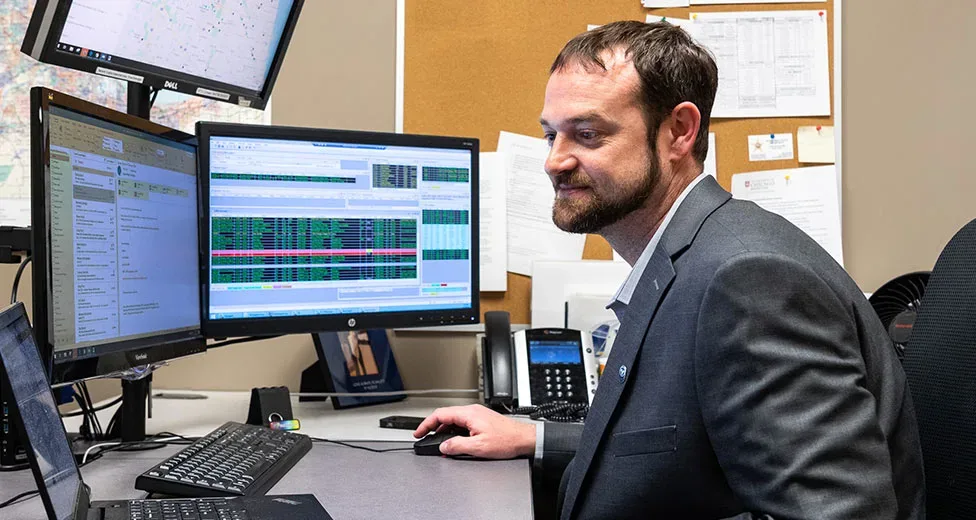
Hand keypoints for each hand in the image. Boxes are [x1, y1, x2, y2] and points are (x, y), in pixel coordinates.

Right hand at [414, 404, 536, 458]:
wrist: (523, 439)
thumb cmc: (507, 440)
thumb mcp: (478, 447)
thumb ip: (457, 446)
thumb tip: (443, 446)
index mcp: (469, 414)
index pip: (440, 414)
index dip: (426, 424)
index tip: (418, 432)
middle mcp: (472, 411)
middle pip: (445, 416)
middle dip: (433, 428)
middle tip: (425, 438)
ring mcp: (477, 415)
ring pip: (454, 420)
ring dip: (445, 431)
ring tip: (440, 444)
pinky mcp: (482, 420)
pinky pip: (462, 423)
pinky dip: (454, 432)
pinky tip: (455, 442)